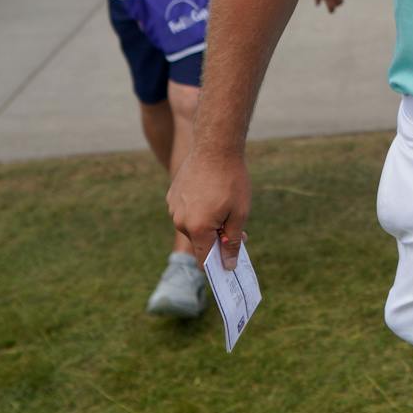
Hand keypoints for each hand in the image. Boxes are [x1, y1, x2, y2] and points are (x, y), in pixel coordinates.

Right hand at [168, 148, 249, 270]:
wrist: (215, 148)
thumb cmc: (231, 181)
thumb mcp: (240, 213)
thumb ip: (232, 242)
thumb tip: (228, 265)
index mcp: (198, 228)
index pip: (203, 260)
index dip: (217, 263)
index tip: (230, 260)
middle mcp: (180, 221)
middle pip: (200, 241)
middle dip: (217, 238)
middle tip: (235, 224)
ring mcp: (173, 208)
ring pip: (192, 225)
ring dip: (207, 222)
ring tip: (222, 202)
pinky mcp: (172, 196)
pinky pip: (186, 211)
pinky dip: (198, 209)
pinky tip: (210, 192)